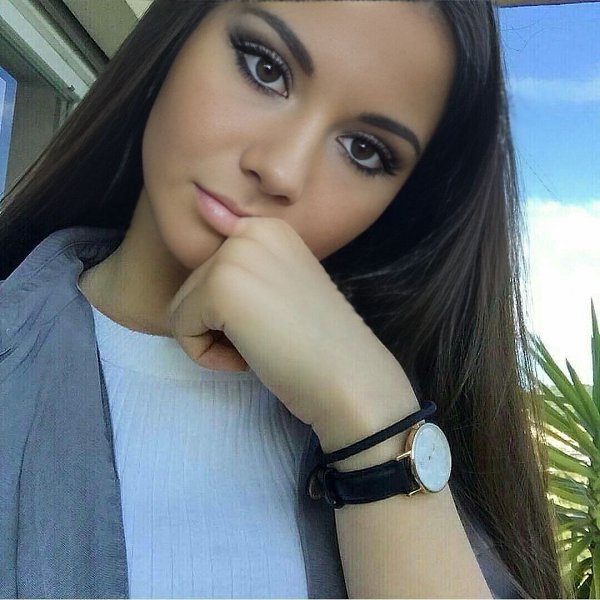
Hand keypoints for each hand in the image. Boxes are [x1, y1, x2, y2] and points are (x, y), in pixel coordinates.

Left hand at [167, 217, 393, 431]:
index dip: (231, 308)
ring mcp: (233, 257)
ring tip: (261, 344)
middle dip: (221, 324)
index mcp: (268, 228)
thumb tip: (199, 201)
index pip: (213, 271)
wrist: (348, 376)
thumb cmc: (318, 344)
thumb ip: (243, 260)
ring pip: (182, 308)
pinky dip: (207, 356)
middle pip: (193, 287)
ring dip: (214, 340)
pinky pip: (181, 329)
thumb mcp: (280, 287)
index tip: (274, 320)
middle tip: (269, 337)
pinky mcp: (219, 289)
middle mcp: (250, 231)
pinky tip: (250, 356)